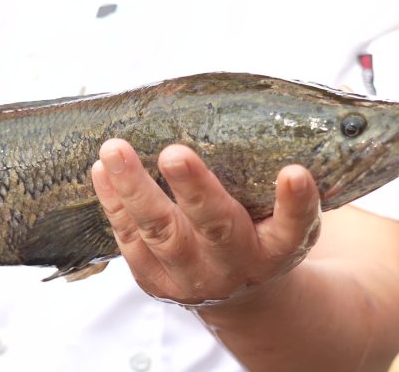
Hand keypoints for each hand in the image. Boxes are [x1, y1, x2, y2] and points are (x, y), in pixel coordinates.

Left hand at [91, 139, 320, 305]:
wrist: (234, 291)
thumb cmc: (254, 235)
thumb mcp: (275, 216)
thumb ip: (266, 181)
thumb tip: (246, 108)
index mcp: (278, 250)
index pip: (295, 228)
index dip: (296, 204)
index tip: (294, 173)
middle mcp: (236, 266)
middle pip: (215, 229)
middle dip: (194, 190)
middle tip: (174, 153)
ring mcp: (192, 278)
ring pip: (161, 234)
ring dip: (135, 190)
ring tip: (114, 151)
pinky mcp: (155, 282)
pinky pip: (130, 242)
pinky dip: (115, 204)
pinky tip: (102, 171)